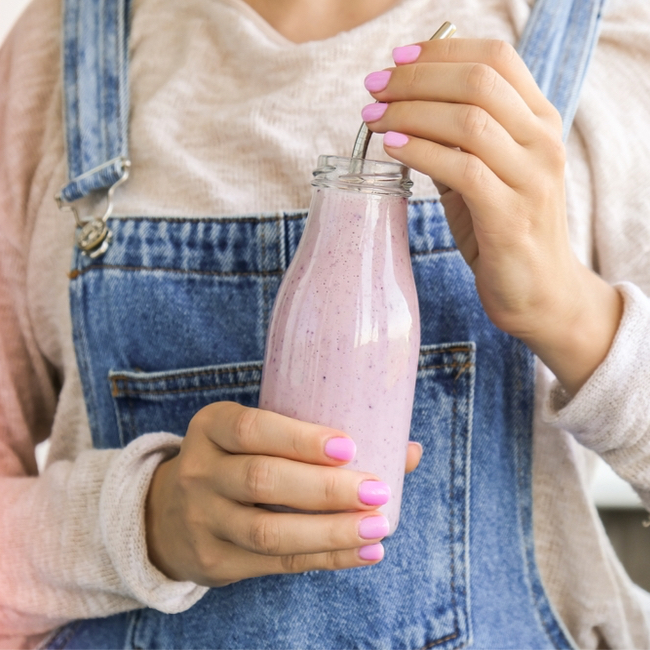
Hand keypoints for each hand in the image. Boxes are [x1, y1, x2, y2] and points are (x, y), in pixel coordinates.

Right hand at [146, 401, 422, 585]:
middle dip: (326, 489)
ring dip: (331, 532)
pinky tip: (364, 553)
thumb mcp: (255, 436)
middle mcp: (199, 471)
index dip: (300, 439)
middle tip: (377, 491)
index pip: (251, 430)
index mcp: (211, 426)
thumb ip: (318, 437)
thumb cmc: (236, 460)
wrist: (169, 512)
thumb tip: (409, 449)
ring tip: (378, 527)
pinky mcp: (216, 561)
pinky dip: (325, 558)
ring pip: (269, 531)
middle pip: (263, 481)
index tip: (349, 446)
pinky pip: (276, 564)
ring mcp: (203, 520)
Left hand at [362, 39, 621, 394]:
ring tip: (373, 117)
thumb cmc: (504, 230)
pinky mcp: (510, 216)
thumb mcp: (486, 174)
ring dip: (411, 113)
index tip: (397, 59)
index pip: (496, 58)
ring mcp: (531, 178)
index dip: (442, 51)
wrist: (540, 292)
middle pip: (478, 82)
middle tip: (373, 89)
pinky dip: (421, 152)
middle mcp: (542, 142)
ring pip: (469, 121)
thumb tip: (404, 110)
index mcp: (539, 121)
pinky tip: (392, 149)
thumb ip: (457, 141)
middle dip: (416, 80)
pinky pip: (461, 169)